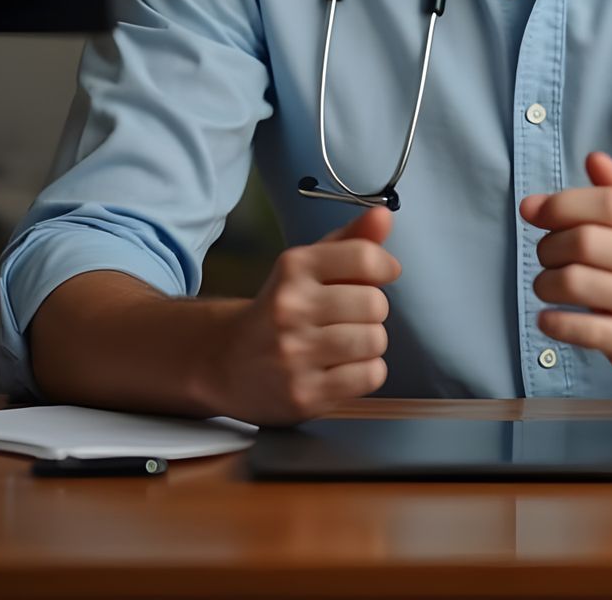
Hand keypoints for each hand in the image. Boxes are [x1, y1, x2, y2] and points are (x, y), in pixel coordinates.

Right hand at [209, 207, 399, 424]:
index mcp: (293, 267)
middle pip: (375, 303)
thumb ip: (350, 240)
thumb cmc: (281, 308)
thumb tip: (385, 216)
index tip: (382, 274)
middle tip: (349, 316)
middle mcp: (290, 308)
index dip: (383, 267)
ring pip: (375, 340)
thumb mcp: (308, 266)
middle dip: (372, 310)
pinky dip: (366, 371)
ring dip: (370, 342)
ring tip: (345, 343)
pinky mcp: (304, 394)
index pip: (363, 257)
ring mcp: (295, 354)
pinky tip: (342, 368)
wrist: (226, 362)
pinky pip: (370, 375)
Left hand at [519, 151, 611, 381]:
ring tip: (546, 283)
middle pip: (585, 242)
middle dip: (549, 245)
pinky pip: (584, 330)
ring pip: (576, 283)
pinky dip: (554, 322)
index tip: (533, 210)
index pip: (606, 202)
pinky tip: (547, 317)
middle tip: (544, 253)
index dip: (561, 204)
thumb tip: (595, 159)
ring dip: (545, 282)